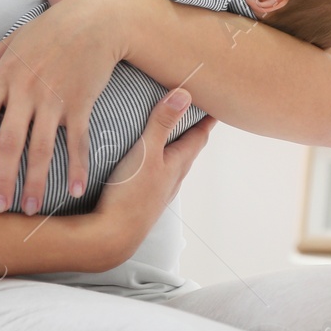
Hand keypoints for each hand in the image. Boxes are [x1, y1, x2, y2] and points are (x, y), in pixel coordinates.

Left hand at [0, 0, 126, 213]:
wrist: (98, 18)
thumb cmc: (53, 27)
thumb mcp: (15, 38)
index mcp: (6, 74)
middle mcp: (26, 89)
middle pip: (8, 141)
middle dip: (2, 178)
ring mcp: (55, 98)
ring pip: (41, 148)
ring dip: (36, 182)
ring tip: (31, 209)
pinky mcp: (81, 103)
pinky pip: (78, 141)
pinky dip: (77, 167)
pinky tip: (75, 189)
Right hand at [95, 89, 214, 254]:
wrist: (113, 236)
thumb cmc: (131, 194)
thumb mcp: (146, 152)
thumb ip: (162, 123)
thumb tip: (184, 94)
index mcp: (178, 163)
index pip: (200, 135)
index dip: (208, 118)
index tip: (217, 103)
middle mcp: (174, 177)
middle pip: (190, 149)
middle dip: (194, 130)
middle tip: (196, 113)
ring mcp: (160, 190)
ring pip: (174, 163)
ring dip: (176, 146)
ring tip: (171, 132)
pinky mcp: (145, 199)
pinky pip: (158, 173)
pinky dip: (159, 160)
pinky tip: (148, 162)